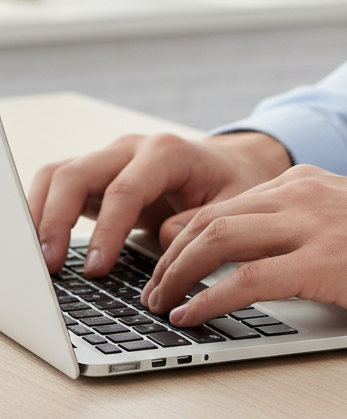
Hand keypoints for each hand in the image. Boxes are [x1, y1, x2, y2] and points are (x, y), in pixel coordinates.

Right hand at [28, 130, 292, 276]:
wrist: (230, 166)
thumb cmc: (232, 184)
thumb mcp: (236, 202)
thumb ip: (203, 219)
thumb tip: (165, 239)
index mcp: (168, 152)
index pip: (126, 189)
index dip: (108, 230)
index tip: (96, 269)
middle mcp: (131, 149)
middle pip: (77, 174)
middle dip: (56, 220)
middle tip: (51, 267)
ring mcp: (110, 160)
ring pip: (58, 176)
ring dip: (40, 216)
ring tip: (38, 260)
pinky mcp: (98, 176)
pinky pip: (58, 187)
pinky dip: (42, 212)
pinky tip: (41, 245)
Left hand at [142, 167, 346, 324]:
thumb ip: (309, 221)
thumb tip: (268, 249)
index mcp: (309, 181)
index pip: (229, 202)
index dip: (188, 232)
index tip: (169, 257)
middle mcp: (304, 194)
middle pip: (212, 218)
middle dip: (171, 255)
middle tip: (153, 287)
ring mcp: (312, 226)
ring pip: (219, 241)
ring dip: (178, 275)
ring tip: (160, 303)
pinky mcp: (322, 263)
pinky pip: (246, 279)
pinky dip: (209, 298)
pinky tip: (193, 314)